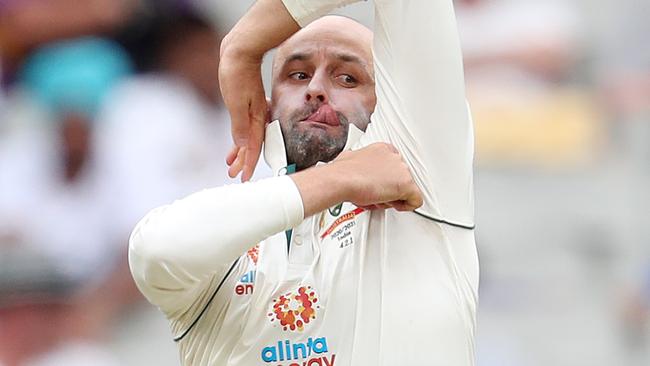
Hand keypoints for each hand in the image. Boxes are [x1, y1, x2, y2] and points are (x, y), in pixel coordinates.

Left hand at [219, 40, 266, 181]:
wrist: (240, 51)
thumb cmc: (237, 73)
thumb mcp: (235, 101)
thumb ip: (239, 125)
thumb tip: (242, 146)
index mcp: (256, 118)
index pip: (252, 147)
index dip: (248, 164)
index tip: (244, 178)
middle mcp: (257, 116)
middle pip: (251, 145)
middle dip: (243, 161)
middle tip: (235, 175)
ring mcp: (253, 110)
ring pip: (248, 137)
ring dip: (240, 151)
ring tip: (231, 163)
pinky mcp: (248, 104)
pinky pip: (246, 127)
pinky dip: (240, 137)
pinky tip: (236, 142)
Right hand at [336, 143, 422, 211]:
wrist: (342, 179)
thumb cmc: (343, 173)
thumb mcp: (351, 160)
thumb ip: (361, 164)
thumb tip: (357, 169)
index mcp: (383, 149)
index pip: (394, 166)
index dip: (387, 179)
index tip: (381, 185)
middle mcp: (395, 157)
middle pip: (401, 177)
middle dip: (390, 189)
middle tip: (378, 195)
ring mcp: (402, 170)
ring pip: (407, 189)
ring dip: (393, 197)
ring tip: (378, 199)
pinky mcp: (406, 184)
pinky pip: (416, 200)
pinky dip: (406, 206)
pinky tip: (394, 205)